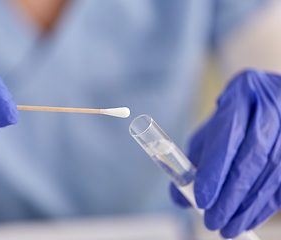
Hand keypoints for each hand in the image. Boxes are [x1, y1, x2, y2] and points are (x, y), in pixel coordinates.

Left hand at [170, 69, 280, 237]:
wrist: (264, 101)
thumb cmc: (231, 121)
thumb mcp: (207, 134)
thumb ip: (192, 163)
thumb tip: (181, 199)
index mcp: (241, 96)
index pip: (228, 136)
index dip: (215, 171)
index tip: (201, 200)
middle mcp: (271, 107)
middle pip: (252, 157)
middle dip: (231, 195)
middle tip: (213, 222)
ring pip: (273, 172)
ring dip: (249, 206)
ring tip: (228, 228)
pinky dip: (265, 205)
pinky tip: (248, 220)